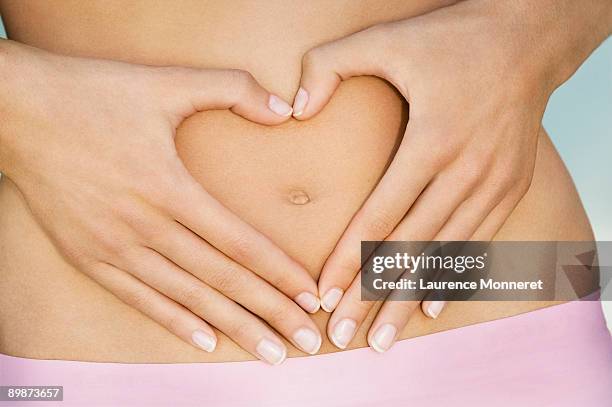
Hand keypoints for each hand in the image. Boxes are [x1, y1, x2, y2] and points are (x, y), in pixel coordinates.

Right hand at [0, 41, 320, 363]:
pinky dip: (175, 322)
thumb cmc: (93, 94)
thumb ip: (231, 89)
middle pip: (222, 279)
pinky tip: (207, 341)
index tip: (311, 296)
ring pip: (187, 297)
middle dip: (271, 312)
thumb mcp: (165, 81)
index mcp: (169, 186)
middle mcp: (145, 225)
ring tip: (270, 352)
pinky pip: (140, 299)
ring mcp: (115, 247)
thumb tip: (283, 109)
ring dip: (234, 327)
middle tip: (306, 341)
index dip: (280, 272)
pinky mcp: (88, 257)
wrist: (16, 112)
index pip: (240, 241)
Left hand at [290, 0, 610, 351]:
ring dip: (409, 299)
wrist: (529, 38)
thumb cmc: (453, 38)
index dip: (348, 259)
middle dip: (373, 296)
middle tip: (343, 336)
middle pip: (410, 248)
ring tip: (382, 338)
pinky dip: (451, 277)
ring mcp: (494, 183)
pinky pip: (477, 244)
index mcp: (434, 139)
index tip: (323, 295)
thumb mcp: (387, 39)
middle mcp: (467, 171)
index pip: (381, 215)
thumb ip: (329, 66)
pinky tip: (430, 306)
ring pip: (444, 256)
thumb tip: (294, 110)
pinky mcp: (511, 187)